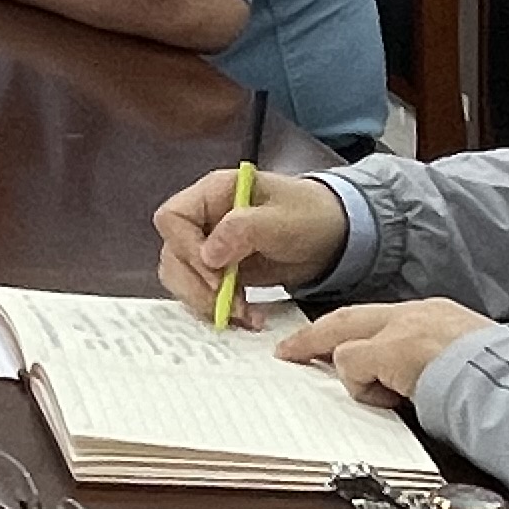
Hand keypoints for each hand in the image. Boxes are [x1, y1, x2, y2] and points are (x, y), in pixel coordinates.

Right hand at [152, 167, 353, 319]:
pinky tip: (246, 315)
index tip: (217, 274)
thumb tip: (207, 255)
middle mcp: (203, 217)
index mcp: (213, 193)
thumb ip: (243, 230)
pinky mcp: (219, 269)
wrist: (335, 235)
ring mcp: (209, 244)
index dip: (187, 248)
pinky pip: (201, 290)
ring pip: (180, 276)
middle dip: (196, 285)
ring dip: (205, 301)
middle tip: (228, 305)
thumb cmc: (310, 216)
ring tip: (242, 314)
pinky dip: (218, 307)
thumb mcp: (283, 220)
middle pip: (173, 253)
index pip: (173, 219)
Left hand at [279, 299, 494, 406]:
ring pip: (346, 340)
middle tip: (288, 350)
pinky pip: (353, 364)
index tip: (335, 343)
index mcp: (434, 315)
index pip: (380, 319)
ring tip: (391, 397)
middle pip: (348, 318)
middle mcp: (414, 313)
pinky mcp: (391, 348)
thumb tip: (413, 383)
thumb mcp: (465, 361)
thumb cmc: (502, 381)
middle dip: (315, 336)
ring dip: (355, 374)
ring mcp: (401, 328)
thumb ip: (432, 362)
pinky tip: (399, 400)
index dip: (353, 332)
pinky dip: (365, 386)